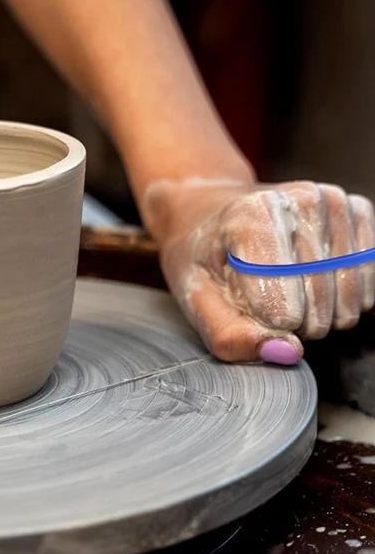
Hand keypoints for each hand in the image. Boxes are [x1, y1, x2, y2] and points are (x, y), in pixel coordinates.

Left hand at [145, 180, 374, 363]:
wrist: (211, 213)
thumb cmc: (204, 256)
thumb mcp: (195, 299)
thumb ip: (229, 334)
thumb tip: (286, 352)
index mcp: (252, 216)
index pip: (283, 308)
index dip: (265, 323)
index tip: (246, 306)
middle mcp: (300, 201)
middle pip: (319, 306)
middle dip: (293, 322)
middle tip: (263, 301)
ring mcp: (333, 202)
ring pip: (350, 301)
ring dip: (319, 314)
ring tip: (285, 291)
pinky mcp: (357, 211)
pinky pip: (368, 285)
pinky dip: (341, 298)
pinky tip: (311, 281)